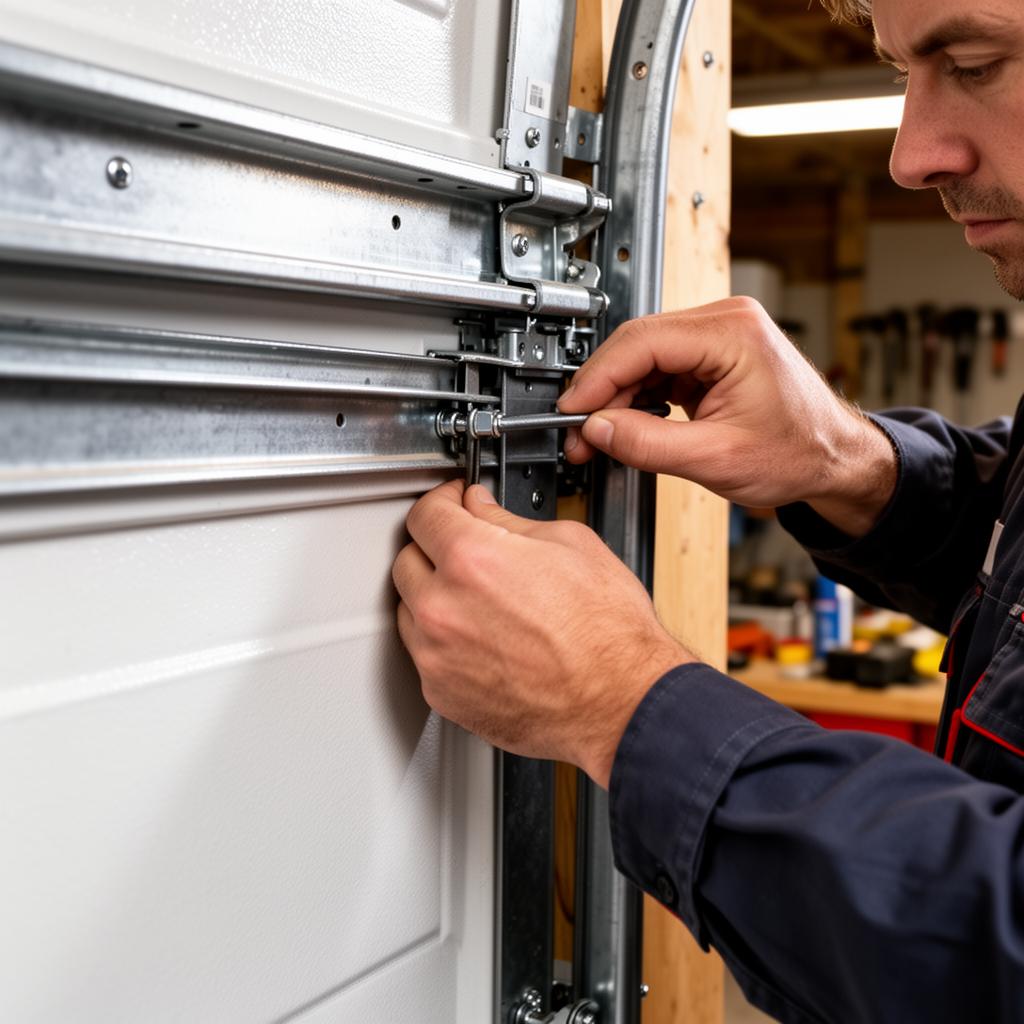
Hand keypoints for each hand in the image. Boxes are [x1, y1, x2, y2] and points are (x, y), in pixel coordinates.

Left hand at [392, 480, 691, 787]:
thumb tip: (482, 508)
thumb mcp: (570, 544)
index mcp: (473, 560)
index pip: (425, 513)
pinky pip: (425, 655)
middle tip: (469, 550)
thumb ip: (509, 520)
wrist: (623, 702)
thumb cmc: (609, 632)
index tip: (452, 504)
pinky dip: (444, 643)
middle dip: (435, 548)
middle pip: (407, 560)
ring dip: (435, 597)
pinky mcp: (441, 694)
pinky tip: (484, 639)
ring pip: (411, 610)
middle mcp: (444, 608)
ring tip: (483, 602)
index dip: (442, 500)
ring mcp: (437, 656)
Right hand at [559, 297, 896, 537]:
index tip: (571, 412)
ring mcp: (717, 337)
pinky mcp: (710, 357)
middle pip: (636, 345)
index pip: (641, 342)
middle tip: (579, 433)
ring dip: (616, 399)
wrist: (836, 460)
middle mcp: (724, 322)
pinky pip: (657, 370)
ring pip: (641, 358)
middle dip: (601, 392)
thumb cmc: (801, 453)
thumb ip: (649, 445)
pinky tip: (627, 427)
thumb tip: (597, 430)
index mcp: (733, 333)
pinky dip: (636, 400)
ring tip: (599, 438)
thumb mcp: (716, 458)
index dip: (597, 379)